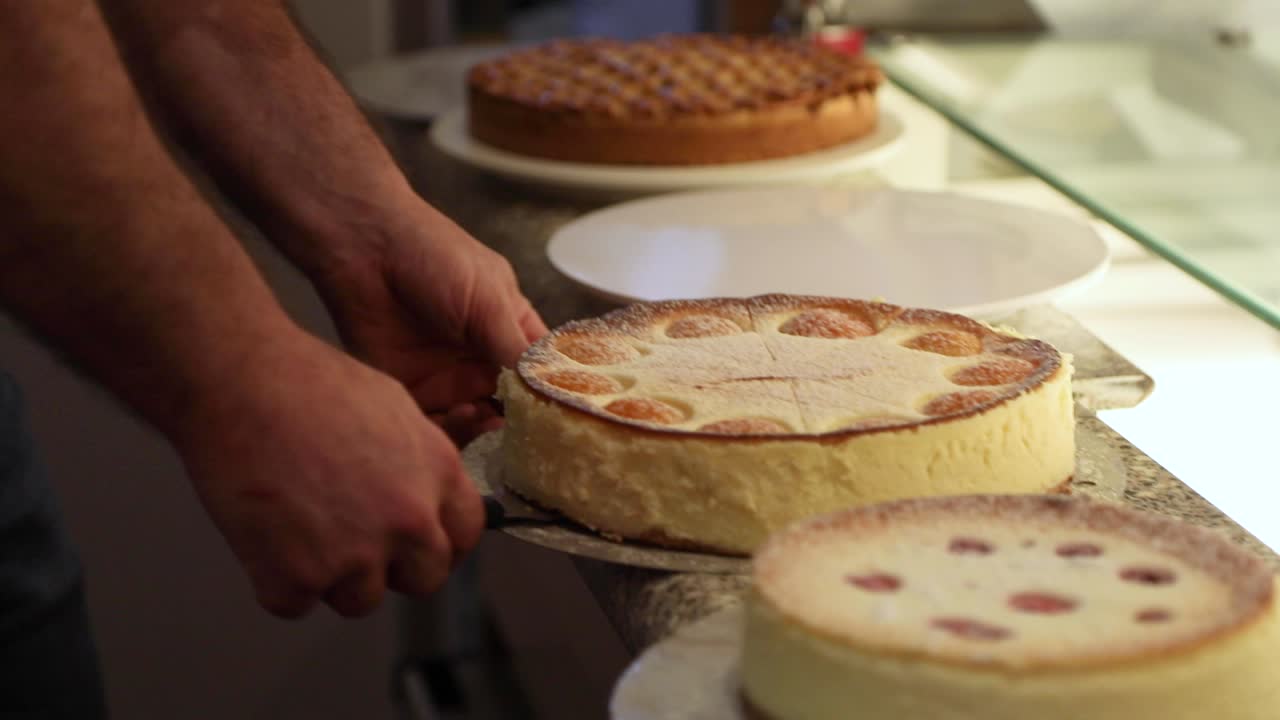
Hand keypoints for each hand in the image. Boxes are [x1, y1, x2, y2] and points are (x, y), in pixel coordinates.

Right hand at [173, 329, 483, 617]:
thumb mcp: (393, 406)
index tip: (420, 546)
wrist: (239, 382)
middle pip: (424, 580)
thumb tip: (425, 497)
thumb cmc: (307, 382)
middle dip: (394, 569)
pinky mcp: (297, 577)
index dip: (442, 544)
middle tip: (356, 543)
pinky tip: (265, 532)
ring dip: (334, 577)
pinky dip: (277, 579)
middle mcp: (408, 521)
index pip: (465, 535)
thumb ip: (419, 463)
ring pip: (360, 600)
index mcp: (438, 474)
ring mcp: (355, 555)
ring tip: (300, 526)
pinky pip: (296, 603)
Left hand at [311, 198, 545, 444]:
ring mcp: (447, 375)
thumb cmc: (434, 256)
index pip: (541, 369)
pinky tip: (461, 416)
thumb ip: (516, 348)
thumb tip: (551, 390)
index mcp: (508, 326)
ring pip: (478, 418)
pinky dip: (453, 429)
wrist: (365, 249)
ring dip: (488, 426)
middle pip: (513, 401)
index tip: (564, 412)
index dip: (554, 391)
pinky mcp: (412, 390)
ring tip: (489, 418)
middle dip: (522, 418)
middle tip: (527, 425)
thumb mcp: (488, 300)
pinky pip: (437, 423)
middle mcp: (481, 355)